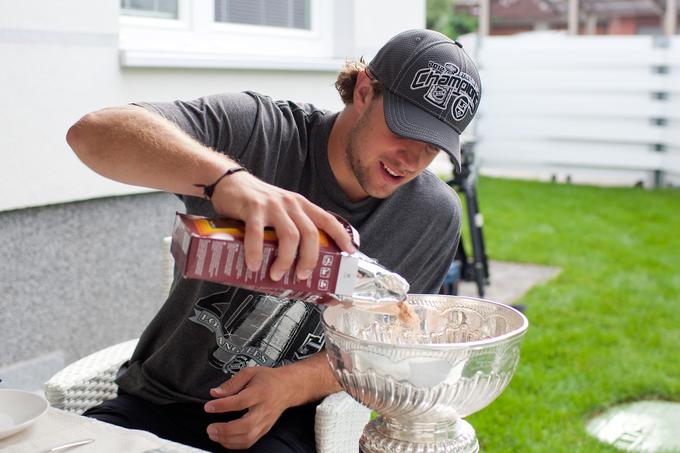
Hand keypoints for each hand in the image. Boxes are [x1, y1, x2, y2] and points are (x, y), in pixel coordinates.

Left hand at [203, 366, 293, 449]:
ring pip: (248, 437)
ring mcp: (265, 421)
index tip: (209, 406)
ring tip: (214, 434)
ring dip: (228, 439)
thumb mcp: (250, 372)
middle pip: (245, 425)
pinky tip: (224, 439)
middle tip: (210, 428)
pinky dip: (235, 444)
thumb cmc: (269, 379)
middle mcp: (264, 409)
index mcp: (261, 392)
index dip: (223, 406)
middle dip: (225, 430)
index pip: (241, 401)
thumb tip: (215, 393)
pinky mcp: (265, 429)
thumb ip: (231, 383)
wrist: (288, 387)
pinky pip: (250, 442)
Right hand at [210, 170, 356, 280]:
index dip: (341, 236)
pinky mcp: (253, 208)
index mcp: (300, 205)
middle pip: (310, 234)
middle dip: (310, 259)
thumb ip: (289, 228)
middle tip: (302, 275)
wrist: (229, 181)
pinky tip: (254, 264)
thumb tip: (295, 262)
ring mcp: (272, 205)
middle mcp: (290, 204)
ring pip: (290, 236)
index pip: (327, 220)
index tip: (350, 252)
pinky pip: (257, 234)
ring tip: (277, 274)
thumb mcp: (280, 211)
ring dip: (286, 260)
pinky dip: (256, 252)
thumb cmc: (255, 201)